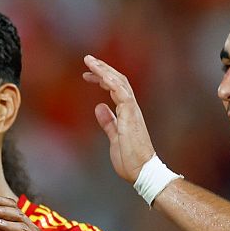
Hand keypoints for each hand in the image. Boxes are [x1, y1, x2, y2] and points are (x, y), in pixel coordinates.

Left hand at [82, 55, 155, 183]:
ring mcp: (132, 111)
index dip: (102, 78)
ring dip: (104, 71)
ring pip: (120, 83)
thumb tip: (99, 108)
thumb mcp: (114, 137)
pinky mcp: (131, 117)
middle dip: (103, 69)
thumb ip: (108, 122)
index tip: (88, 74)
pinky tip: (100, 76)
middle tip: (87, 60)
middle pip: (118, 81)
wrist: (142, 171)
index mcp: (127, 112)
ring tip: (90, 61)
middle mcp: (131, 108)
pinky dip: (112, 83)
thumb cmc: (130, 158)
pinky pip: (122, 94)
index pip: (115, 88)